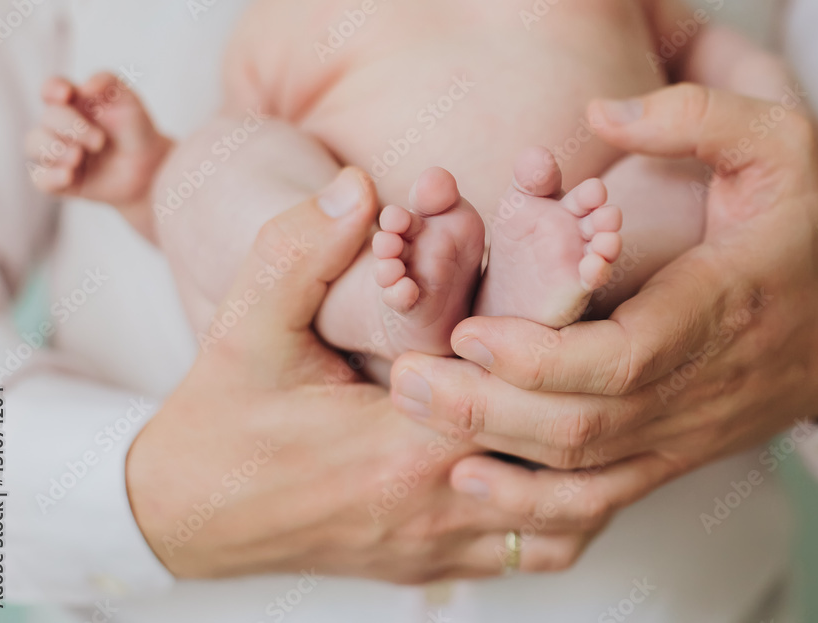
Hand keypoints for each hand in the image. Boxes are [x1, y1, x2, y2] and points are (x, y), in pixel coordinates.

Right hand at [25, 73, 170, 239]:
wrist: (151, 169)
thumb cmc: (136, 130)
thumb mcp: (129, 102)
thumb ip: (109, 83)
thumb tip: (85, 87)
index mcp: (72, 103)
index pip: (50, 90)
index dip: (52, 89)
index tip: (66, 95)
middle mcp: (60, 127)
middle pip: (47, 118)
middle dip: (70, 127)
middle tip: (99, 141)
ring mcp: (58, 153)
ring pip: (33, 146)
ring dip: (53, 149)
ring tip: (78, 156)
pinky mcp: (62, 180)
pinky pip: (41, 180)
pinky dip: (51, 177)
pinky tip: (68, 176)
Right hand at [126, 170, 605, 581]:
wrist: (187, 514)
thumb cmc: (223, 421)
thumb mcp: (247, 326)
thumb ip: (301, 251)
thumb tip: (358, 189)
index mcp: (402, 441)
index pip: (520, 392)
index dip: (568, 341)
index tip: (596, 290)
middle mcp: (435, 502)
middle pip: (563, 458)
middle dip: (602, 401)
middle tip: (631, 350)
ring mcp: (438, 544)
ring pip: (566, 520)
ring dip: (601, 467)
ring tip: (615, 410)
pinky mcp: (432, 566)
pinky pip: (531, 557)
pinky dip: (566, 518)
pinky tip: (570, 477)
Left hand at [388, 84, 817, 508]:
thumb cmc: (806, 232)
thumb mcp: (782, 147)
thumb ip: (699, 118)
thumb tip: (602, 114)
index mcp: (721, 309)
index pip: (625, 358)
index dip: (542, 357)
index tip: (469, 328)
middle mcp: (699, 386)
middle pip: (583, 424)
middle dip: (485, 407)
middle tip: (406, 374)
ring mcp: (683, 432)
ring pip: (582, 468)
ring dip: (493, 449)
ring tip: (414, 411)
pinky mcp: (670, 455)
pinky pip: (601, 500)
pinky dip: (535, 502)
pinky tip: (472, 480)